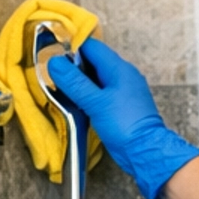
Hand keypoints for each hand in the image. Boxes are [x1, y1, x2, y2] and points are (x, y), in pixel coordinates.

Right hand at [46, 39, 198, 198]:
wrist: (145, 151)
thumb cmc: (124, 125)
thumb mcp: (95, 102)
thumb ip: (74, 82)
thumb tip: (54, 62)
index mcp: (119, 68)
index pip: (92, 47)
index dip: (72, 47)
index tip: (54, 55)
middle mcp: (123, 75)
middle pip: (94, 61)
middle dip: (74, 66)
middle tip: (55, 74)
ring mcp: (123, 91)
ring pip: (96, 78)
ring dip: (80, 82)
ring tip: (61, 88)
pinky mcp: (120, 105)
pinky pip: (101, 92)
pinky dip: (88, 94)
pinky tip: (77, 102)